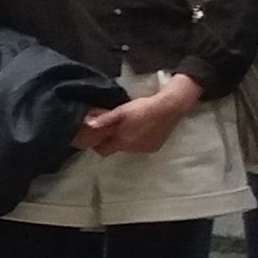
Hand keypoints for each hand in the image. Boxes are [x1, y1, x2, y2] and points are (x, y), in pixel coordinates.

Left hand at [79, 74, 201, 156]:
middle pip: (115, 149)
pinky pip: (141, 147)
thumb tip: (89, 125)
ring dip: (126, 140)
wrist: (169, 108)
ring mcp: (144, 149)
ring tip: (129, 127)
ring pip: (128, 148)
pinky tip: (141, 130)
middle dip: (111, 141)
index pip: (102, 150)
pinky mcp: (154, 148)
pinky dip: (138, 141)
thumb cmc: (142, 108)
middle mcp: (132, 148)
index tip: (99, 134)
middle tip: (113, 129)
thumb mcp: (121, 111)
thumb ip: (105, 120)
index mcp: (121, 140)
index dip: (98, 143)